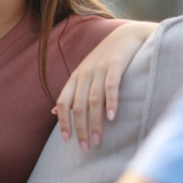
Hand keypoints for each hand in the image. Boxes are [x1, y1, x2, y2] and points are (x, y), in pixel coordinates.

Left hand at [53, 21, 156, 150]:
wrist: (128, 35)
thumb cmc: (107, 59)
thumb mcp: (85, 74)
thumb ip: (72, 92)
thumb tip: (54, 110)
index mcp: (76, 77)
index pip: (64, 102)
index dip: (63, 121)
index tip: (67, 140)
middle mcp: (85, 73)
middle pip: (79, 105)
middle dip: (81, 128)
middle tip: (86, 148)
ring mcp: (100, 68)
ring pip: (93, 100)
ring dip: (95, 122)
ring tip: (98, 140)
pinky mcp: (116, 64)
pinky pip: (111, 86)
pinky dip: (111, 101)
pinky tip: (112, 117)